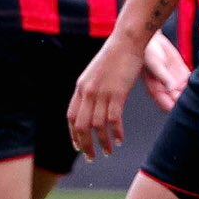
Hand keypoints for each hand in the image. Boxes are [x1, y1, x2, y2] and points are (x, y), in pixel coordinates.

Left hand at [68, 28, 144, 158]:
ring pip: (97, 126)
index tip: (78, 147)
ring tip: (108, 152)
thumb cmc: (115, 56)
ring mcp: (102, 93)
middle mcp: (88, 92)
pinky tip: (120, 140)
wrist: (126, 41)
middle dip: (86, 145)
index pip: (71, 117)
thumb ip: (92, 89)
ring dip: (102, 142)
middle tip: (92, 157)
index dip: (73, 134)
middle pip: (82, 126)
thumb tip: (94, 105)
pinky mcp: (117, 93)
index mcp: (80, 87)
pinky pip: (114, 119)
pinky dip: (116, 132)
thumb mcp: (97, 74)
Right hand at [141, 32, 190, 111]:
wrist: (153, 40)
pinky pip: (191, 82)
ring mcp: (175, 82)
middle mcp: (167, 88)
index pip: (167, 106)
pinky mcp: (182, 74)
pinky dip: (196, 82)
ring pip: (187, 93)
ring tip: (198, 88)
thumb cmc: (148, 52)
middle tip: (194, 96)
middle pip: (179, 102)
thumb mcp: (155, 64)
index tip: (185, 104)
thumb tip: (170, 88)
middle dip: (187, 101)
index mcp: (156, 90)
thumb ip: (163, 76)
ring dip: (193, 93)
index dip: (176, 107)